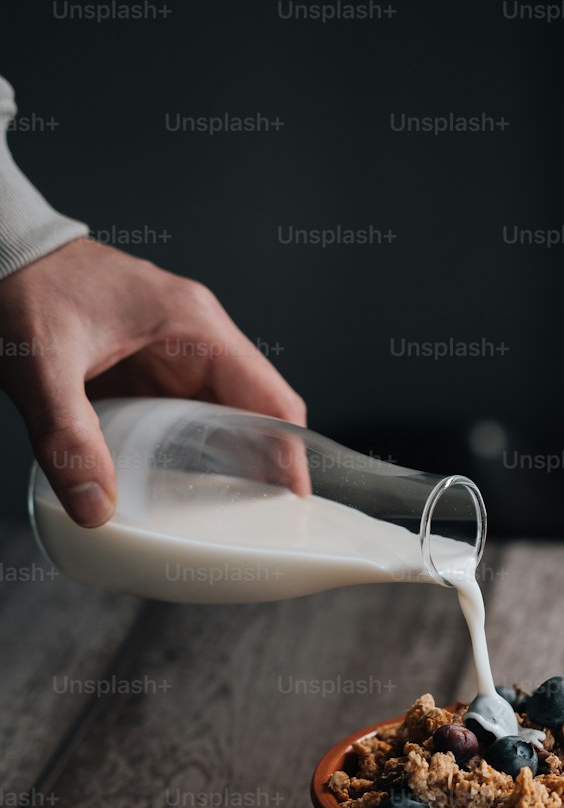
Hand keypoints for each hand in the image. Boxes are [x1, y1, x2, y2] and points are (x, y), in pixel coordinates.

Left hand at [0, 238, 306, 524]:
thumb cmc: (23, 284)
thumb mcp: (41, 364)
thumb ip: (68, 437)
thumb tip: (95, 508)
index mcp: (194, 325)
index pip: (271, 398)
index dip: (290, 453)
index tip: (293, 502)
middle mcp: (197, 338)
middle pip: (257, 415)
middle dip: (264, 469)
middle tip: (262, 524)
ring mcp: (175, 354)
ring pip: (226, 420)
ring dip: (231, 466)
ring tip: (229, 518)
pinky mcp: (150, 370)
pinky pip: (190, 420)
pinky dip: (195, 456)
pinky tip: (183, 491)